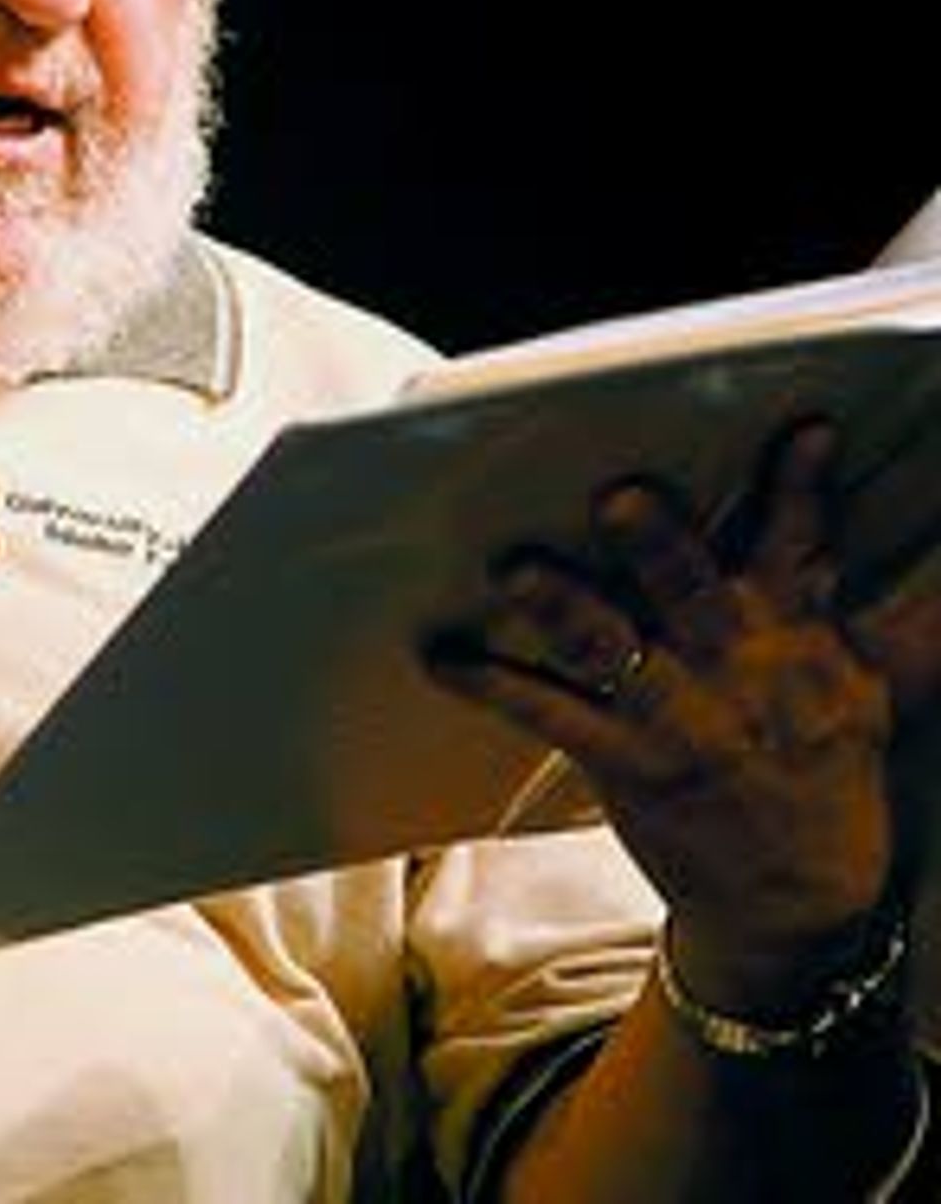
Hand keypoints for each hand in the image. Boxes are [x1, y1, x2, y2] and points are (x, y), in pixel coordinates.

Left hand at [424, 417, 903, 998]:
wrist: (801, 905)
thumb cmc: (823, 775)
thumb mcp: (861, 691)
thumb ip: (848, 611)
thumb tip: (898, 544)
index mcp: (800, 644)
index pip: (804, 553)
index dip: (801, 492)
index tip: (804, 433)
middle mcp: (741, 675)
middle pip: (699, 594)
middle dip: (661, 547)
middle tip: (621, 496)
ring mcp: (683, 722)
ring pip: (617, 651)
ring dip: (564, 607)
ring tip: (516, 567)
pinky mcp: (629, 764)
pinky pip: (550, 716)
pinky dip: (493, 683)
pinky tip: (443, 654)